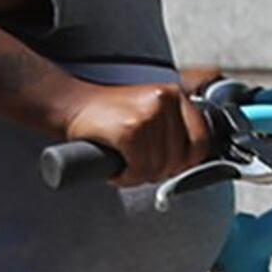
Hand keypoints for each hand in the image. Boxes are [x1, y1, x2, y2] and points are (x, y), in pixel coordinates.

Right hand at [60, 80, 213, 187]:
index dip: (185, 162)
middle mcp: (165, 100)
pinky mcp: (130, 130)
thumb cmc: (107, 115)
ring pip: (158, 167)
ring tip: (123, 163)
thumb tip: (189, 164)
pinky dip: (125, 176)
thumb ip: (172, 129)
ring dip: (138, 175)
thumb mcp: (149, 111)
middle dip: (157, 171)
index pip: (201, 141)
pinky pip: (139, 169)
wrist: (70, 106)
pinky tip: (116, 167)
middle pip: (179, 159)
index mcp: (174, 95)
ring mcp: (149, 114)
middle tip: (136, 165)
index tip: (167, 167)